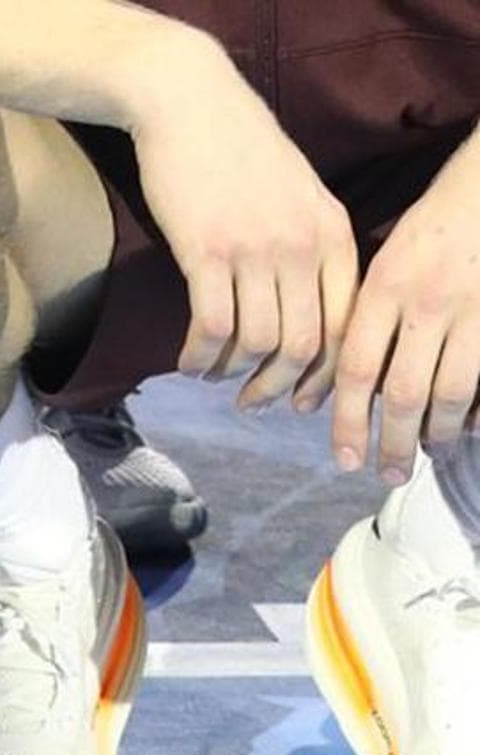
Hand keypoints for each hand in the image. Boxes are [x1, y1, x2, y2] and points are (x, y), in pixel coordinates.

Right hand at [129, 51, 357, 412]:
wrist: (189, 104)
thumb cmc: (238, 149)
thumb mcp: (297, 193)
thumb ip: (308, 245)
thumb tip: (301, 311)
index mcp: (333, 234)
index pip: (345, 326)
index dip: (322, 375)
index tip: (299, 398)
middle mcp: (302, 247)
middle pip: (301, 346)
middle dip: (274, 387)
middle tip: (250, 401)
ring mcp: (255, 250)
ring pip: (255, 343)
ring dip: (231, 373)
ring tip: (210, 375)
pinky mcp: (207, 252)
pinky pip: (212, 326)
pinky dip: (199, 355)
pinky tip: (188, 359)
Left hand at [332, 141, 479, 483]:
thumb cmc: (431, 230)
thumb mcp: (383, 267)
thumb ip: (363, 322)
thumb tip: (338, 392)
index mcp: (384, 288)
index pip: (354, 369)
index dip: (346, 420)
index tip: (344, 457)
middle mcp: (428, 303)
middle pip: (403, 392)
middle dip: (393, 442)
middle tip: (386, 474)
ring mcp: (474, 310)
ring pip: (452, 392)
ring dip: (436, 432)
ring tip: (426, 453)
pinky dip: (477, 411)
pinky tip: (467, 428)